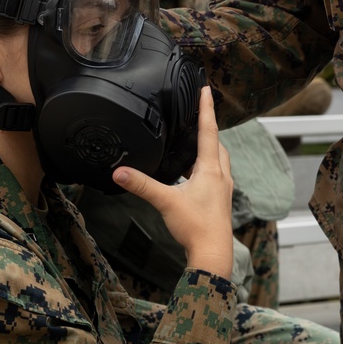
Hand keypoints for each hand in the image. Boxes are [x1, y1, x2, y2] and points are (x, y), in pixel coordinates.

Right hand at [113, 86, 233, 278]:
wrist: (213, 254)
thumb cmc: (195, 227)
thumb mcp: (165, 202)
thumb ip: (142, 185)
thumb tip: (119, 172)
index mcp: (210, 169)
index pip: (208, 131)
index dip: (206, 109)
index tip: (208, 90)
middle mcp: (221, 176)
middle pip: (217, 144)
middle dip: (208, 128)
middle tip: (199, 114)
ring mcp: (223, 190)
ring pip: (219, 161)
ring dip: (209, 149)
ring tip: (194, 142)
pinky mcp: (219, 202)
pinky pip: (216, 176)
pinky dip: (206, 167)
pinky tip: (193, 175)